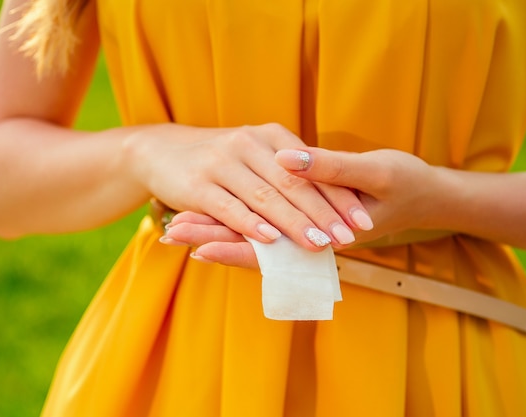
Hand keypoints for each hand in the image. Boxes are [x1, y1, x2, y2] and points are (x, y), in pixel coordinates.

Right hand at [127, 123, 371, 250]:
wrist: (162, 150)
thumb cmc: (221, 159)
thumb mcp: (257, 154)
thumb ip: (288, 172)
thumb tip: (333, 200)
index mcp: (271, 137)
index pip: (314, 169)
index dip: (339, 196)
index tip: (363, 221)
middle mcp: (249, 144)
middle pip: (294, 182)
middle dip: (324, 213)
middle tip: (349, 238)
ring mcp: (222, 163)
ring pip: (265, 196)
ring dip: (294, 223)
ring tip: (318, 244)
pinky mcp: (198, 185)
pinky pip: (229, 207)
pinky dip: (250, 225)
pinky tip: (270, 241)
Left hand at [162, 147, 439, 267]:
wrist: (427, 196)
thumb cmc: (407, 184)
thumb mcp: (376, 172)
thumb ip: (330, 168)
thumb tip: (286, 160)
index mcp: (327, 235)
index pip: (271, 249)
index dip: (233, 245)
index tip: (195, 243)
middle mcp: (311, 241)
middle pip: (253, 244)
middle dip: (213, 237)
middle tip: (171, 232)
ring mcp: (306, 229)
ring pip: (254, 235)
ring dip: (218, 229)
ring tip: (177, 224)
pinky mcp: (305, 214)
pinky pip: (266, 221)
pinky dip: (239, 218)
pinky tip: (213, 212)